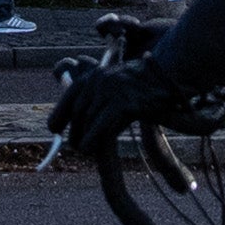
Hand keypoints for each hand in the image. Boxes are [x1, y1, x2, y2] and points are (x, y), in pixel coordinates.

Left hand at [45, 45, 169, 161]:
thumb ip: (99, 100)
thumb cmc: (145, 86)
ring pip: (87, 121)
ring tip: (86, 149)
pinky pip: (101, 127)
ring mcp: (111, 91)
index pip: (70, 96)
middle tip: (77, 145)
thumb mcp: (117, 87)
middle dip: (75, 131)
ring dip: (84, 138)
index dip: (60, 114)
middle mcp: (99, 81)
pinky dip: (92, 140)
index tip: (54, 129)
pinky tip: (91, 148)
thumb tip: (81, 123)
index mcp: (95, 75)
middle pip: (78, 112)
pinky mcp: (123, 104)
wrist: (169, 76)